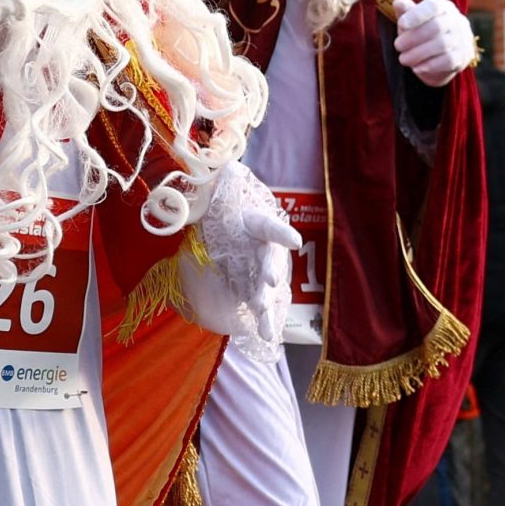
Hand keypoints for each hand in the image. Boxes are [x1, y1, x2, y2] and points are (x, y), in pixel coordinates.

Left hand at [196, 161, 300, 355]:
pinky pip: (260, 304)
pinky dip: (264, 320)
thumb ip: (214, 186)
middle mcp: (262, 245)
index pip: (268, 224)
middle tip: (270, 282)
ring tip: (268, 326)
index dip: (280, 232)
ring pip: (267, 287)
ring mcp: (259, 268)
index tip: (292, 241)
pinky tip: (266, 336)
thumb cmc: (219, 208)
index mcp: (254, 221)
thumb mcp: (212, 194)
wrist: (219, 223)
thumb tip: (219, 168)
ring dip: (267, 305)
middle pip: (270, 259)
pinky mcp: (252, 286)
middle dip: (270, 270)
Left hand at [393, 0, 476, 85]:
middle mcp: (456, 20)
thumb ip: (406, 11)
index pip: (433, 6)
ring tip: (403, 59)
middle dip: (413, 37)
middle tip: (398, 46)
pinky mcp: (463, 56)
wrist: (444, 52)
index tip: (401, 24)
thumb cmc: (424, 31)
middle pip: (436, 27)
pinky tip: (416, 68)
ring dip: (419, 54)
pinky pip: (448, 61)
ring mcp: (462, 38)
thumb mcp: (413, 20)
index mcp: (443, 7)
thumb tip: (398, 3)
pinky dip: (430, 66)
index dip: (417, 15)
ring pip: (442, 45)